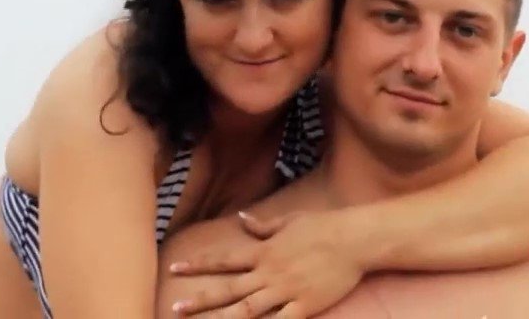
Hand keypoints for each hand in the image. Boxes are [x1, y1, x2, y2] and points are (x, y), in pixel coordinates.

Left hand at [168, 210, 363, 317]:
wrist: (353, 239)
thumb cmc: (323, 226)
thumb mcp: (289, 220)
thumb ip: (262, 226)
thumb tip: (241, 219)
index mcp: (263, 251)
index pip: (223, 259)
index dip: (198, 264)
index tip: (175, 267)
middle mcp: (269, 272)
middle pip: (228, 288)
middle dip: (200, 298)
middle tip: (175, 306)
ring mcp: (285, 290)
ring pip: (247, 309)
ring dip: (222, 318)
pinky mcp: (304, 306)